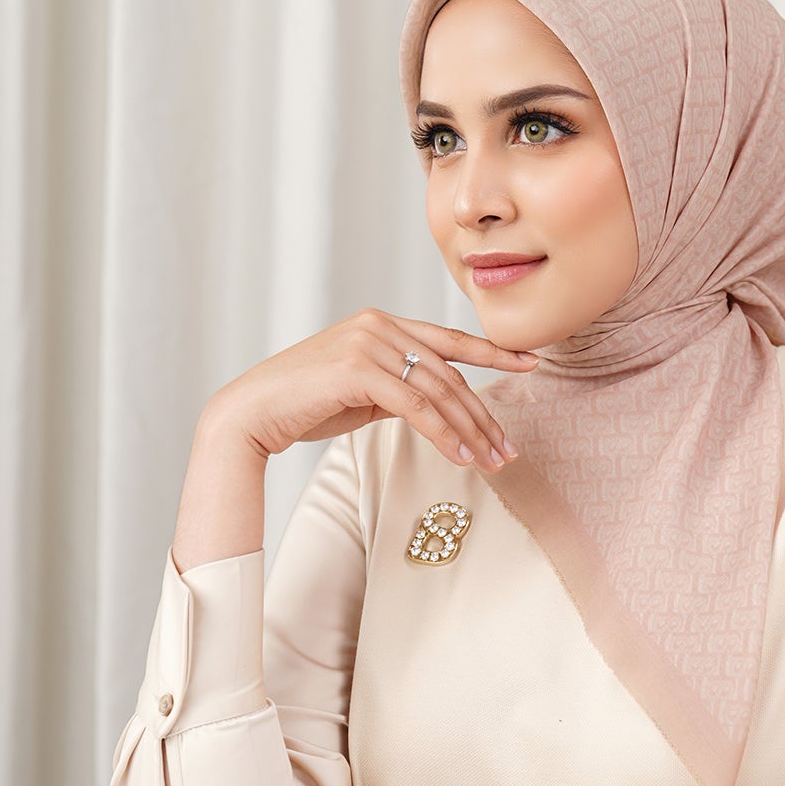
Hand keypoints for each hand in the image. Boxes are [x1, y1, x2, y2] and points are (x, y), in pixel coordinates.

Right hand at [206, 307, 538, 473]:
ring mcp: (368, 342)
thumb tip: (437, 406)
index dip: (494, 353)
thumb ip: (399, 387)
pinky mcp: (358, 369)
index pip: (450, 339)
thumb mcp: (363, 391)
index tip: (530, 363)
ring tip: (491, 462)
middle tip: (508, 449)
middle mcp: (379, 325)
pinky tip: (462, 457)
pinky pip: (417, 406)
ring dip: (471, 431)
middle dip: (485, 414)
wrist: (253, 412)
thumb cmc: (305, 404)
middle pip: (451, 372)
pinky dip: (445, 434)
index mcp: (382, 323)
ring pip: (439, 391)